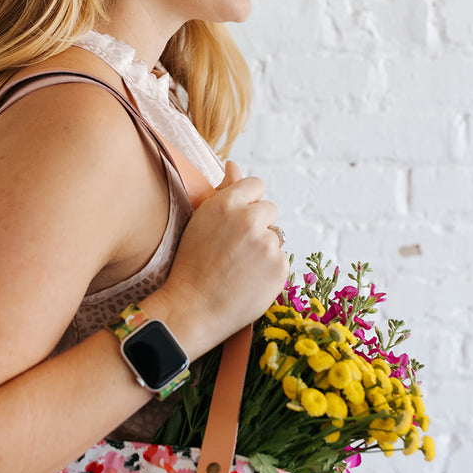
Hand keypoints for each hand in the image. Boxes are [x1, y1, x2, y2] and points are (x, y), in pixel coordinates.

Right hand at [161, 161, 288, 354]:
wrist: (193, 308)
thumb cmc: (191, 264)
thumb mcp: (201, 221)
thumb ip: (223, 190)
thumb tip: (234, 164)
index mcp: (227, 204)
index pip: (256, 185)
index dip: (248, 202)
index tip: (238, 219)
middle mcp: (250, 220)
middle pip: (270, 210)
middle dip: (258, 225)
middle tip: (235, 248)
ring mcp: (267, 245)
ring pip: (275, 237)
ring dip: (263, 248)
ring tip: (239, 267)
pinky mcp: (280, 268)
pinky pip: (281, 260)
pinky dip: (269, 269)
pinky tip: (248, 280)